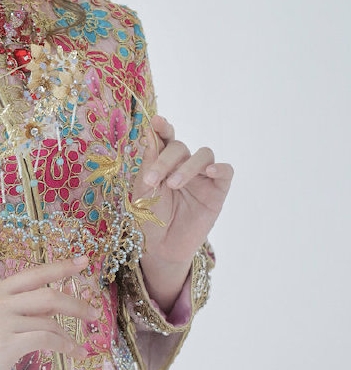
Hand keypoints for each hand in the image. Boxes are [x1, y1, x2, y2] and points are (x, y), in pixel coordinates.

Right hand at [0, 257, 97, 369]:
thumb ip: (24, 309)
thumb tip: (59, 304)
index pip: (34, 274)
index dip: (61, 266)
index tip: (84, 261)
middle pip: (47, 295)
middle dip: (76, 303)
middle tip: (93, 313)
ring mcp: (0, 322)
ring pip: (49, 320)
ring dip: (70, 333)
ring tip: (81, 344)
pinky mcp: (6, 343)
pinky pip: (46, 339)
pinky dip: (65, 345)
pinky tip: (74, 352)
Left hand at [132, 114, 233, 307]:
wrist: (161, 247)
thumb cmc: (150, 218)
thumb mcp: (143, 191)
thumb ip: (149, 164)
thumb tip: (149, 135)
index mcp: (163, 162)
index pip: (165, 138)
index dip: (162, 128)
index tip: (156, 122)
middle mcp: (184, 164)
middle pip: (180, 147)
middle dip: (164, 160)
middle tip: (152, 180)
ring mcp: (202, 177)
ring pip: (203, 155)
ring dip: (187, 166)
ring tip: (173, 185)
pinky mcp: (218, 191)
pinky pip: (226, 171)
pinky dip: (219, 168)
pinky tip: (209, 172)